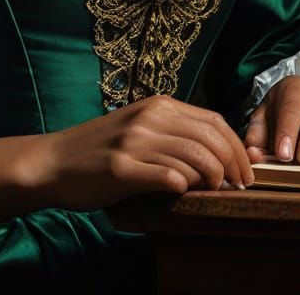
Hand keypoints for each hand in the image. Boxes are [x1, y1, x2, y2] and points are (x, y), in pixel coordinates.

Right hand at [36, 94, 254, 210]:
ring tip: (214, 192)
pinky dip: (183, 187)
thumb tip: (218, 155)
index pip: (214, 121)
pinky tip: (183, 193)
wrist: (54, 162)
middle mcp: (149, 118)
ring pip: (194, 158)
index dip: (236, 147)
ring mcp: (134, 142)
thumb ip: (173, 133)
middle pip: (210, 138)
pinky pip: (167, 177)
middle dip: (232, 165)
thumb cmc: (100, 149)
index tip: (246, 170)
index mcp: (157, 106)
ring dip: (212, 179)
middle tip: (238, 186)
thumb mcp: (140, 128)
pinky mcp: (121, 169)